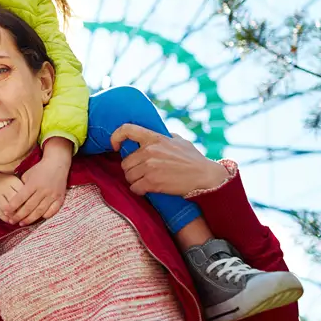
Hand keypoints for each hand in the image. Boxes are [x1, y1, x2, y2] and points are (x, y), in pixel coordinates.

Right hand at [0, 168, 29, 222]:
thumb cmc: (6, 183)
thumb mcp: (16, 182)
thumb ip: (24, 190)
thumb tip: (35, 203)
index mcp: (12, 181)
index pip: (23, 194)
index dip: (28, 203)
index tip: (34, 209)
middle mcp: (3, 187)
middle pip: (14, 202)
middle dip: (21, 211)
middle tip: (27, 217)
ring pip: (6, 208)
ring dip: (13, 216)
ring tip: (18, 221)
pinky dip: (5, 218)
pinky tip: (9, 221)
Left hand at [11, 139, 70, 224]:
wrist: (58, 163)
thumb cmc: (40, 169)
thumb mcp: (27, 175)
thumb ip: (21, 187)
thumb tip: (14, 200)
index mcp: (33, 184)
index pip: (20, 198)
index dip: (12, 206)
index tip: (6, 212)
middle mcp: (43, 190)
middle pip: (29, 207)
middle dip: (19, 216)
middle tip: (11, 221)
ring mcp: (52, 195)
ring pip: (40, 211)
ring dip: (30, 219)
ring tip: (22, 223)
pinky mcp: (60, 198)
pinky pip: (52, 211)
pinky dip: (45, 216)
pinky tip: (38, 218)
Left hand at [110, 124, 228, 196]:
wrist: (205, 177)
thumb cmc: (194, 159)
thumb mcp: (179, 140)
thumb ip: (164, 136)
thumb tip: (157, 133)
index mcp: (154, 138)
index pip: (126, 129)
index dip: (115, 137)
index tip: (115, 146)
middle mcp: (149, 151)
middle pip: (125, 162)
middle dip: (131, 169)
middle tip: (142, 173)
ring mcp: (149, 166)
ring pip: (128, 176)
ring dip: (134, 180)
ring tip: (146, 181)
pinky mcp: (152, 182)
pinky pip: (135, 188)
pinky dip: (139, 190)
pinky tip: (147, 189)